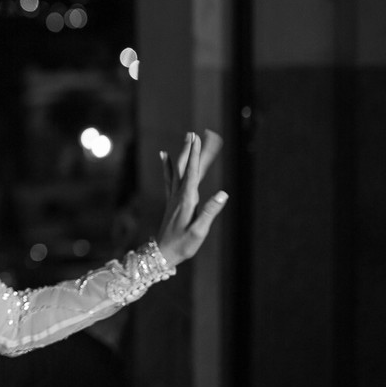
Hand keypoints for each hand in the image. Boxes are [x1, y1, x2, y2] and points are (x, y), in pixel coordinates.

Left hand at [157, 130, 227, 266]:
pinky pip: (170, 178)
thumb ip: (210, 212)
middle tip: (194, 132)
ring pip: (177, 170)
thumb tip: (223, 194)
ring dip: (182, 153)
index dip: (196, 154)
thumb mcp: (199, 231)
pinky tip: (166, 156)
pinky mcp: (171, 201)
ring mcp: (173, 197)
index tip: (198, 138)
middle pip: (184, 167)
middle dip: (190, 149)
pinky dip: (169, 165)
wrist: (162, 253)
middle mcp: (178, 195)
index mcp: (187, 200)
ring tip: (186, 138)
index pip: (193, 172)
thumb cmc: (182, 245)